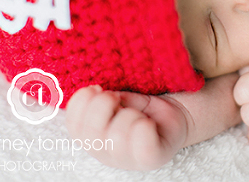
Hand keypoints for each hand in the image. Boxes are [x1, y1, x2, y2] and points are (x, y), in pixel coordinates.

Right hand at [65, 86, 189, 169]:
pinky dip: (144, 130)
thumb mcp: (117, 100)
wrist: (174, 114)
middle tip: (117, 99)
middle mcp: (107, 154)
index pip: (74, 126)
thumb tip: (92, 92)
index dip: (80, 103)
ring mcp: (129, 160)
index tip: (95, 88)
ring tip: (139, 114)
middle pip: (91, 134)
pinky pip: (143, 148)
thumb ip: (101, 99)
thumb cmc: (142, 108)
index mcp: (92, 139)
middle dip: (102, 106)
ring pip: (117, 137)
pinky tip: (147, 122)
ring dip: (129, 115)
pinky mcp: (152, 158)